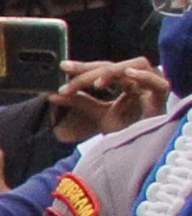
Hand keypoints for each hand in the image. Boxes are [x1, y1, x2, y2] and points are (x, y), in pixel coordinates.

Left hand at [55, 57, 169, 141]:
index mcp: (123, 82)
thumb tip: (51, 95)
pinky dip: (144, 77)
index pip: (102, 68)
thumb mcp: (97, 115)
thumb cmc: (124, 131)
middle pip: (115, 65)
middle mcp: (138, 80)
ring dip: (115, 71)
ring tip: (97, 84)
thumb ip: (79, 103)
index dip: (83, 67)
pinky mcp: (163, 98)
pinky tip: (128, 76)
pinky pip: (158, 83)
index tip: (63, 67)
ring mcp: (151, 87)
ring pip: (135, 66)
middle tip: (70, 83)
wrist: (140, 150)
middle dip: (91, 70)